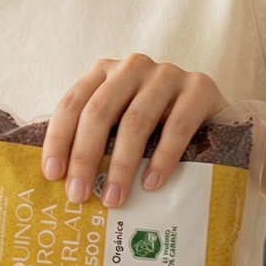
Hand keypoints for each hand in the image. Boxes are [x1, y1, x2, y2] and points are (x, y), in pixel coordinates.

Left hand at [41, 54, 228, 206]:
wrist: (214, 117)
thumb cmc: (157, 126)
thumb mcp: (121, 124)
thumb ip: (95, 139)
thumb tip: (60, 182)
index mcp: (104, 72)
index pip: (72, 104)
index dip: (59, 140)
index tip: (52, 175)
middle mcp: (132, 67)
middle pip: (99, 113)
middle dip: (85, 157)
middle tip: (79, 195)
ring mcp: (167, 74)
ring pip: (135, 121)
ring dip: (122, 166)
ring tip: (114, 199)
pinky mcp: (199, 86)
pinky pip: (177, 126)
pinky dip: (162, 158)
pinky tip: (152, 184)